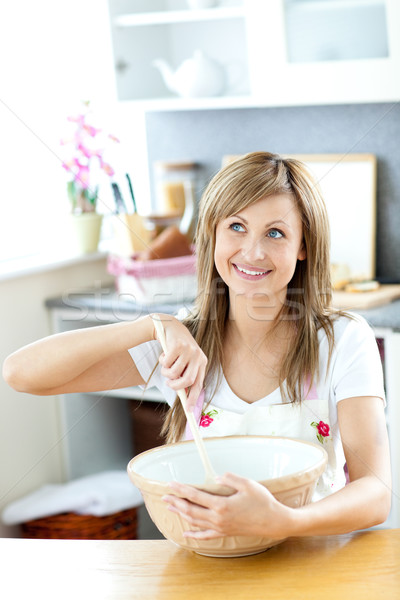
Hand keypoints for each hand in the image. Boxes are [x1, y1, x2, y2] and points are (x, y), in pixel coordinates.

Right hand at [153, 314, 206, 409]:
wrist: (171, 327)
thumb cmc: (177, 349)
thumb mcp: (184, 362)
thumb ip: (185, 375)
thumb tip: (183, 397)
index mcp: (202, 362)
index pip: (199, 384)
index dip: (194, 398)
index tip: (188, 410)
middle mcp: (198, 356)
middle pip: (187, 381)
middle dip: (175, 386)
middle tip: (168, 383)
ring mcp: (189, 350)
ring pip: (174, 373)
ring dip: (165, 372)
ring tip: (166, 364)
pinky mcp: (178, 345)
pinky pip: (166, 363)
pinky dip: (162, 361)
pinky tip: (164, 354)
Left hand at [162, 472, 293, 539]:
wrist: (274, 522)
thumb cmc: (262, 501)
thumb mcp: (248, 484)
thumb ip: (230, 479)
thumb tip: (215, 478)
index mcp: (221, 505)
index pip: (196, 496)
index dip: (181, 489)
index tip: (170, 484)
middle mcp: (218, 518)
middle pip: (191, 510)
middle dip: (176, 502)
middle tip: (164, 495)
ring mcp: (221, 527)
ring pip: (195, 522)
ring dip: (181, 514)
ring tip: (170, 507)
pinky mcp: (225, 532)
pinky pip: (206, 535)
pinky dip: (194, 534)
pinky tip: (185, 533)